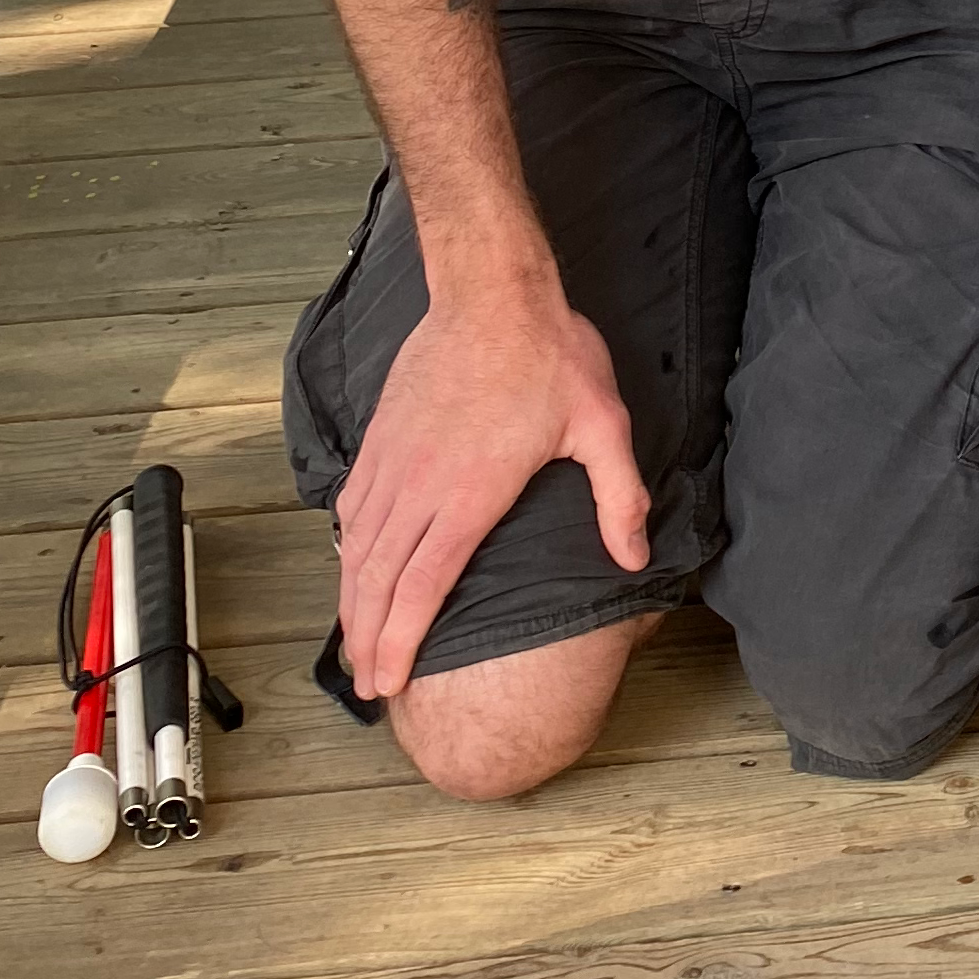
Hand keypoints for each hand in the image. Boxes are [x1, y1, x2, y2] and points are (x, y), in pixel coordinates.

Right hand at [333, 251, 649, 700]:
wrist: (491, 292)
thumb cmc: (551, 356)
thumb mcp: (603, 426)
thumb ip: (619, 496)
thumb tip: (633, 557)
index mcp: (470, 494)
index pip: (423, 587)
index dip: (402, 641)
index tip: (390, 682)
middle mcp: (421, 485)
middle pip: (380, 579)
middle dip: (370, 639)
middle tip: (369, 686)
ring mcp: (394, 461)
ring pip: (358, 547)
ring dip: (351, 601)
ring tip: (354, 644)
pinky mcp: (381, 437)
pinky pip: (352, 506)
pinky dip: (345, 549)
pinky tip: (349, 569)